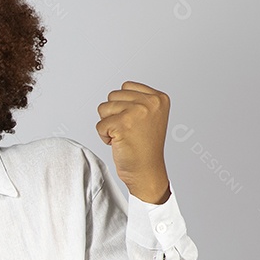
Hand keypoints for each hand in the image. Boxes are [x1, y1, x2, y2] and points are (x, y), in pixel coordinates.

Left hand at [95, 81, 170, 203]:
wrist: (146, 172)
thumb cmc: (145, 147)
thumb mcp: (150, 116)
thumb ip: (138, 99)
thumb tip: (118, 92)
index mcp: (159, 97)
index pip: (126, 87)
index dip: (123, 106)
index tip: (135, 122)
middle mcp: (150, 102)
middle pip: (112, 96)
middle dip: (114, 115)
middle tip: (129, 131)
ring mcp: (136, 112)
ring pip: (103, 108)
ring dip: (108, 125)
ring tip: (124, 136)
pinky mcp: (122, 124)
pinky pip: (99, 125)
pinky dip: (104, 136)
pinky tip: (119, 143)